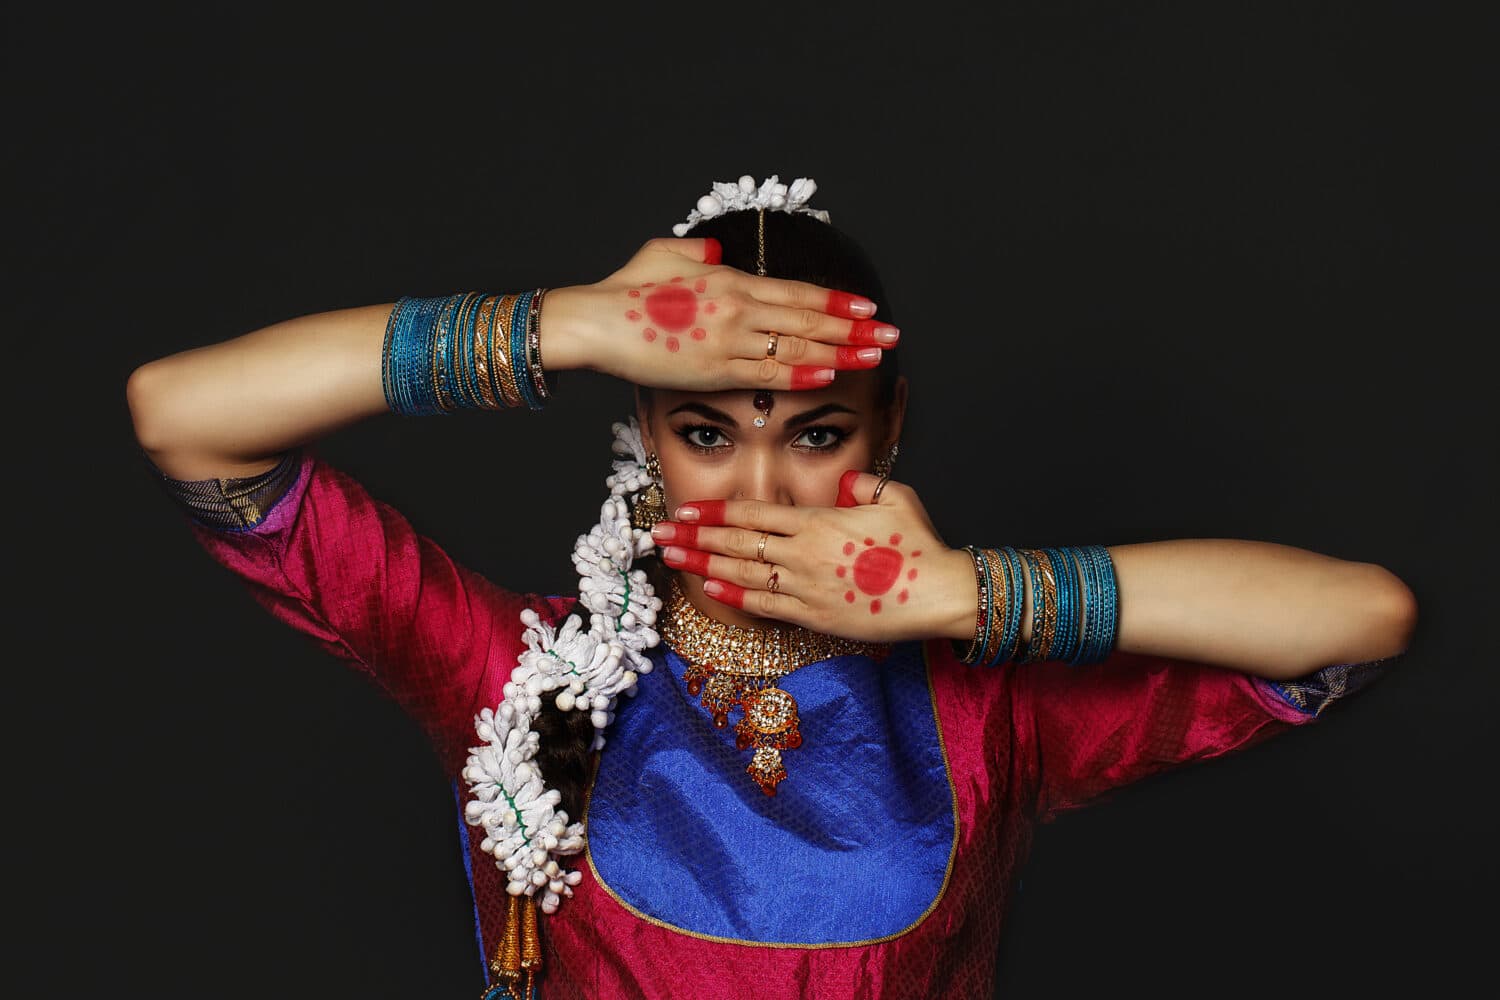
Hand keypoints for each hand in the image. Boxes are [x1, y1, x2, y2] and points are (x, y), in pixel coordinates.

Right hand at [539, 237, 899, 391]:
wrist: (595, 322)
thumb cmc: (626, 291)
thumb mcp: (666, 254)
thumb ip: (699, 251)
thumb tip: (718, 247)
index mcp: (730, 279)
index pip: (798, 293)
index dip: (838, 301)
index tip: (869, 308)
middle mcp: (738, 308)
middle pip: (809, 320)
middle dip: (856, 328)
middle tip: (892, 335)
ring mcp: (728, 340)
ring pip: (798, 348)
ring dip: (841, 352)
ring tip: (874, 357)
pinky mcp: (713, 370)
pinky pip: (768, 374)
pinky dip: (803, 375)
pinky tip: (830, 374)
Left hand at [650, 471, 977, 643]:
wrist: (938, 594)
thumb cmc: (919, 546)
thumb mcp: (894, 497)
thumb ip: (861, 484)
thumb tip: (842, 483)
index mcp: (818, 521)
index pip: (753, 512)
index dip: (714, 510)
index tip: (686, 508)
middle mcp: (803, 553)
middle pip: (736, 541)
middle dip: (693, 535)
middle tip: (659, 531)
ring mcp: (805, 587)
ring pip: (741, 572)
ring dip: (701, 564)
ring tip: (670, 556)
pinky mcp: (813, 618)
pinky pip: (763, 606)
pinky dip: (734, 596)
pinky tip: (709, 588)